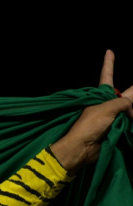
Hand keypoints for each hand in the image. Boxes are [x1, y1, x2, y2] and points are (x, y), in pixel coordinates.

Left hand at [49, 49, 132, 173]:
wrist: (82, 149)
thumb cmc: (89, 125)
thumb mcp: (107, 108)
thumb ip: (124, 103)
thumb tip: (132, 112)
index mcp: (101, 96)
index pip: (106, 75)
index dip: (109, 64)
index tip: (109, 51)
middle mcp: (108, 105)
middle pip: (127, 95)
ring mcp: (112, 118)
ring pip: (130, 110)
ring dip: (132, 113)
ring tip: (124, 119)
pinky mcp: (116, 130)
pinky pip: (129, 124)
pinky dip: (132, 123)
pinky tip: (131, 121)